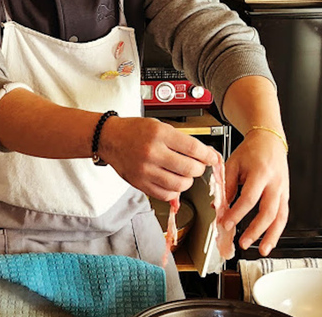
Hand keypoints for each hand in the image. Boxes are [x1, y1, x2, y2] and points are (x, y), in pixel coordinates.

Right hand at [103, 117, 219, 201]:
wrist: (109, 138)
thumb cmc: (134, 130)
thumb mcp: (159, 126)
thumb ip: (181, 140)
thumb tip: (205, 155)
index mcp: (159, 134)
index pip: (193, 149)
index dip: (208, 156)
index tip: (213, 158)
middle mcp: (152, 152)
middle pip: (189, 169)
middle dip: (199, 169)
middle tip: (197, 166)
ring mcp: (145, 170)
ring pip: (180, 185)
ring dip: (187, 181)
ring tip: (183, 174)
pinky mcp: (139, 183)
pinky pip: (165, 195)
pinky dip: (174, 191)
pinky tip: (171, 182)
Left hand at [221, 129, 288, 255]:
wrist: (269, 141)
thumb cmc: (251, 151)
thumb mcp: (232, 163)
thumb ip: (226, 186)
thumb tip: (219, 208)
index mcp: (260, 172)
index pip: (249, 198)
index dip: (237, 213)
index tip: (226, 223)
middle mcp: (275, 183)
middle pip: (268, 211)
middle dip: (255, 230)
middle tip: (243, 241)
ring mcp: (283, 190)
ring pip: (281, 217)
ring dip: (271, 236)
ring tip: (261, 249)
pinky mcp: (285, 195)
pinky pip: (283, 216)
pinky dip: (277, 231)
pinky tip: (269, 241)